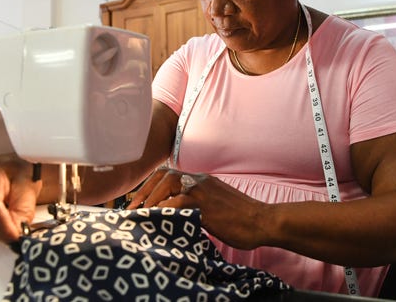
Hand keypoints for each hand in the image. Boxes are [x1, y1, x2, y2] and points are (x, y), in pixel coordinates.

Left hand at [127, 168, 268, 249]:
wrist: (263, 221)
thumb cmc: (242, 219)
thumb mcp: (216, 207)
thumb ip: (199, 206)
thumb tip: (181, 216)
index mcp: (201, 180)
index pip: (169, 174)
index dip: (150, 185)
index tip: (138, 200)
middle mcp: (200, 180)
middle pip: (163, 175)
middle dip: (144, 190)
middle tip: (132, 207)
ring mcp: (203, 190)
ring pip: (168, 184)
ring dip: (151, 199)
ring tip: (141, 213)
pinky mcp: (206, 204)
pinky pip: (178, 202)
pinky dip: (163, 209)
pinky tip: (157, 219)